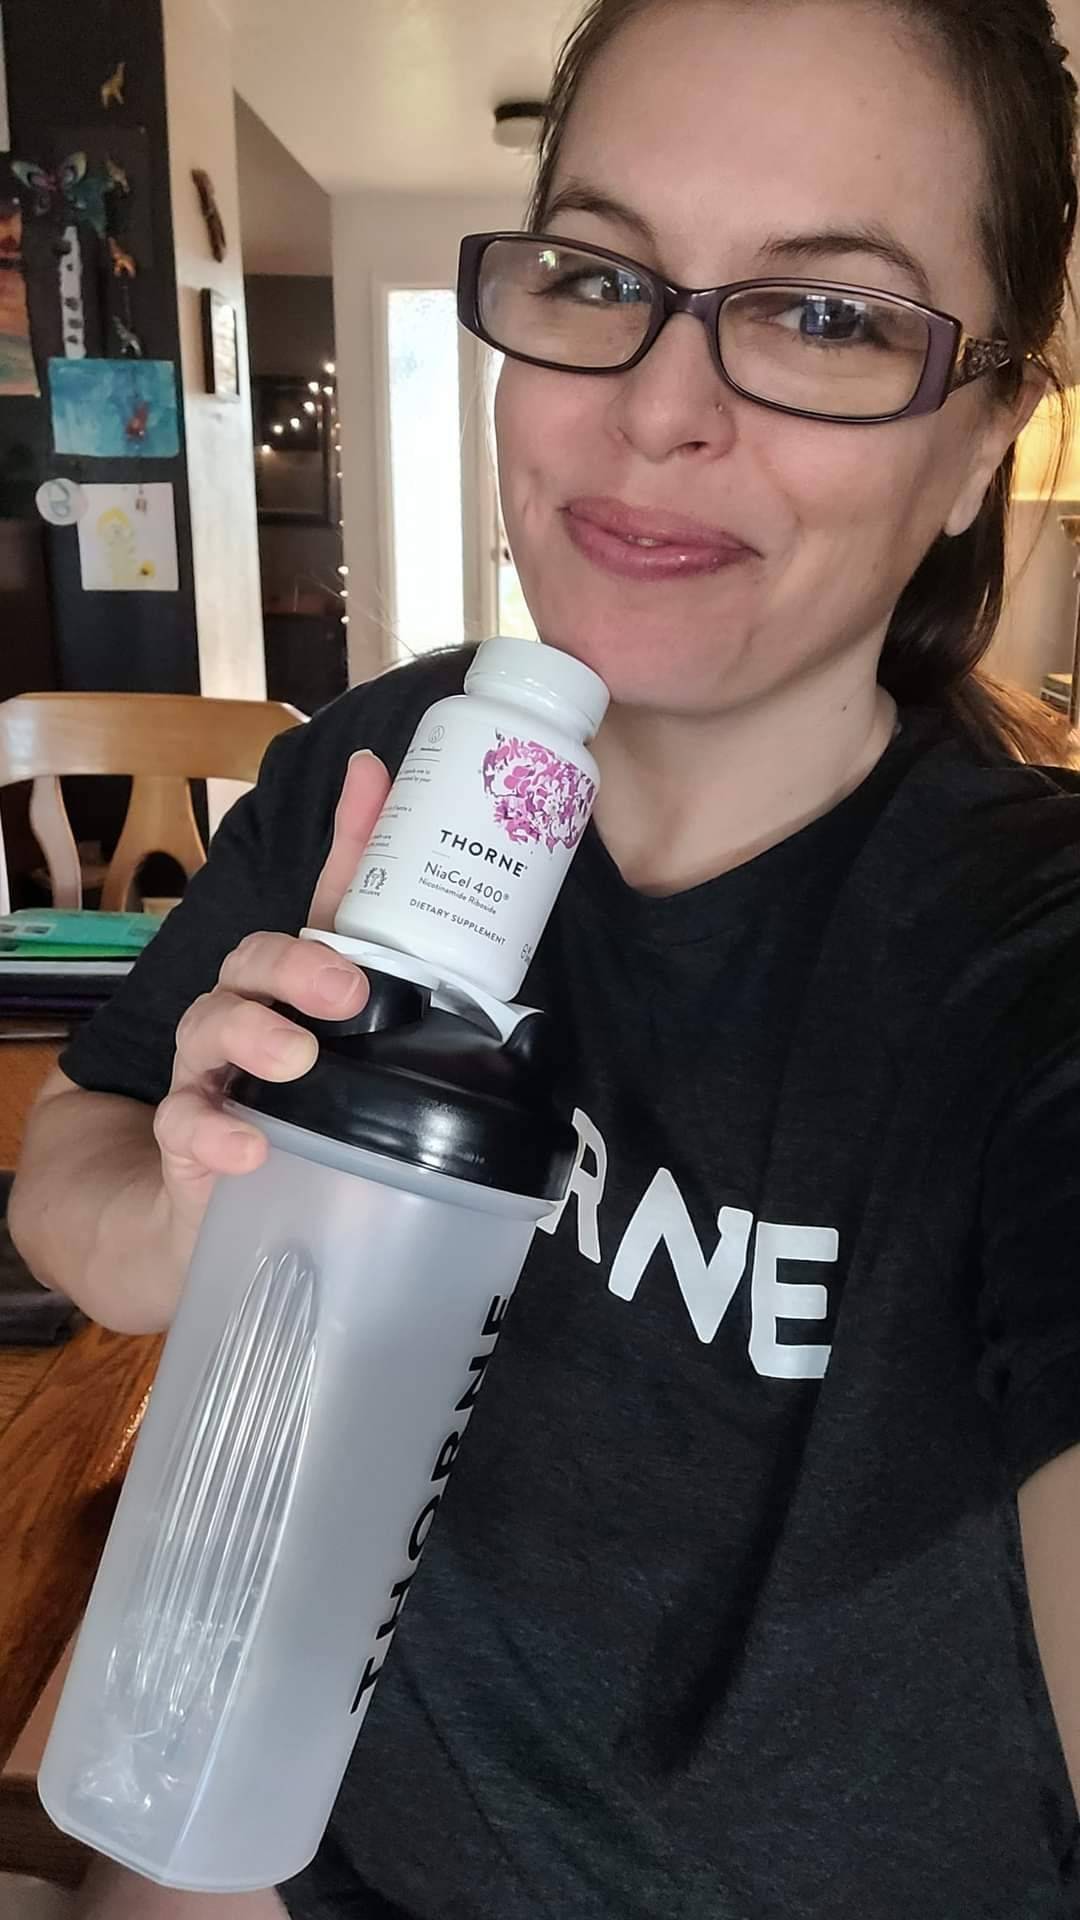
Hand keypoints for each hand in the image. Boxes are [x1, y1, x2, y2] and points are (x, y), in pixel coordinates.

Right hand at [152, 749, 389, 1258]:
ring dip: (254, 1036)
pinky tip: (251, 1146)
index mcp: (298, 987)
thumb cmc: (303, 1118)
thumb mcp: (365, 1063)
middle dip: (297, 965)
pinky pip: (186, 1126)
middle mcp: (245, 1012)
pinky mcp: (186, 1139)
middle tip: (347, 992)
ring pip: (210, 1027)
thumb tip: (491, 937)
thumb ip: (415, 1003)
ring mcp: (209, 1072)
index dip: (353, 834)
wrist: (217, 1208)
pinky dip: (217, 1133)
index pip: (326, 901)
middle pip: (255, 959)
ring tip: (298, 1061)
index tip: (373, 778)